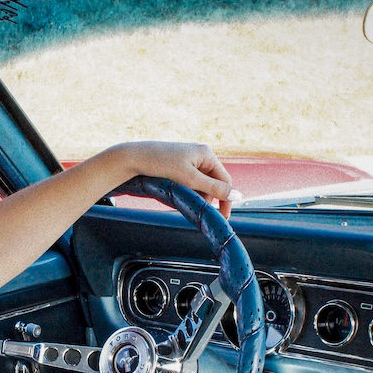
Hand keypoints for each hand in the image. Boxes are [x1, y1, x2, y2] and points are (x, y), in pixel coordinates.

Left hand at [112, 142, 239, 215]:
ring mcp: (190, 159)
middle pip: (213, 183)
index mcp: (207, 154)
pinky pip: (190, 182)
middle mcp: (201, 155)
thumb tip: (238, 196)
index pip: (225, 180)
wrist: (134, 158)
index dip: (225, 199)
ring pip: (201, 184)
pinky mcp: (179, 165)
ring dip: (195, 195)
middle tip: (194, 207)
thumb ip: (214, 188)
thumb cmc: (161, 165)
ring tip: (181, 197)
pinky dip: (187, 190)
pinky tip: (177, 192)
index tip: (223, 218)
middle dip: (206, 197)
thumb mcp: (190, 179)